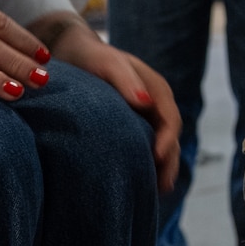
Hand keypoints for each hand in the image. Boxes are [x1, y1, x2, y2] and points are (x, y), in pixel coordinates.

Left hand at [29, 13, 179, 191]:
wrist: (73, 52)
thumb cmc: (91, 56)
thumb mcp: (108, 63)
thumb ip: (126, 80)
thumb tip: (145, 103)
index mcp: (157, 90)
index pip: (170, 121)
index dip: (167, 142)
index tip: (157, 159)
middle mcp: (155, 106)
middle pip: (169, 139)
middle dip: (168, 164)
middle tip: (160, 188)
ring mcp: (144, 118)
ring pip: (159, 147)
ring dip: (159, 169)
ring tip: (152, 193)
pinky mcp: (131, 127)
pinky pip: (143, 147)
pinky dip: (144, 165)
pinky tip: (136, 182)